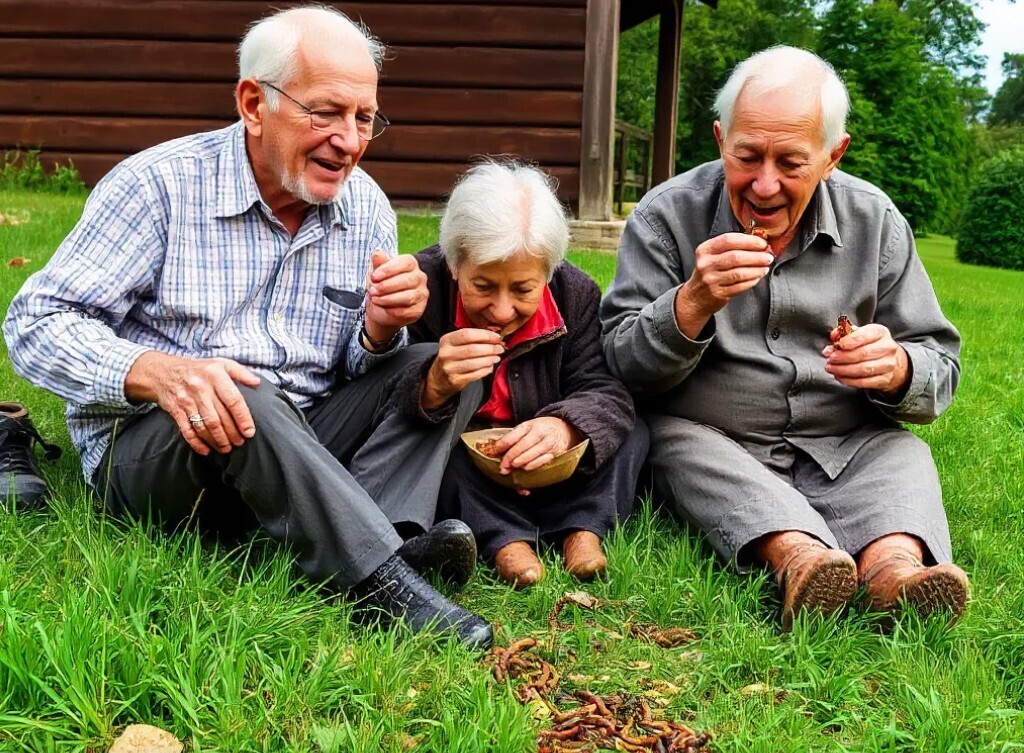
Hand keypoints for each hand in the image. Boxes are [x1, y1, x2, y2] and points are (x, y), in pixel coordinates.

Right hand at [125, 351, 261, 455]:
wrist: (162, 371)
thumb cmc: (199, 369)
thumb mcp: (221, 363)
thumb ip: (241, 372)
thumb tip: (257, 383)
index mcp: (215, 375)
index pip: (233, 400)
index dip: (243, 419)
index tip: (249, 432)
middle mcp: (200, 388)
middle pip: (219, 417)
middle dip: (231, 434)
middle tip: (240, 443)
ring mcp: (186, 400)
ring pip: (204, 426)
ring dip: (217, 440)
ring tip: (226, 448)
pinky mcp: (175, 410)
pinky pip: (187, 430)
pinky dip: (196, 443)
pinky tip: (206, 450)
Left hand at [364, 250, 427, 343]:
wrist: (381, 308)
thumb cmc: (381, 285)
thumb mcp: (377, 274)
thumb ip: (378, 264)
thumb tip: (377, 254)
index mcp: (411, 264)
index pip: (405, 263)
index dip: (389, 269)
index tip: (374, 276)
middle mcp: (420, 278)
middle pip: (407, 280)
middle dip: (387, 286)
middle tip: (372, 290)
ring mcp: (421, 294)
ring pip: (409, 296)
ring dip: (389, 299)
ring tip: (375, 299)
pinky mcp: (419, 309)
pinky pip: (408, 311)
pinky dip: (394, 310)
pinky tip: (385, 309)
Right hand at [422, 328, 504, 409]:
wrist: (438, 377)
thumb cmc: (453, 357)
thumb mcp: (456, 344)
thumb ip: (473, 338)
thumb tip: (495, 336)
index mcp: (447, 340)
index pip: (467, 334)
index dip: (485, 335)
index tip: (497, 337)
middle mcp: (446, 353)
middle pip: (472, 349)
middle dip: (490, 348)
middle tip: (500, 348)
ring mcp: (450, 368)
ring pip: (474, 363)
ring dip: (489, 359)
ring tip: (496, 357)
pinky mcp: (455, 380)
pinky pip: (475, 375)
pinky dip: (485, 370)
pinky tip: (490, 367)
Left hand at [494, 417, 581, 474]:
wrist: (564, 428)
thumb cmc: (541, 429)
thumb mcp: (528, 427)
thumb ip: (515, 437)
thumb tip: (500, 450)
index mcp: (529, 425)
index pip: (512, 436)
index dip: (501, 446)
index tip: (495, 452)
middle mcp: (539, 433)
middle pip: (520, 447)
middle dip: (509, 458)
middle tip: (503, 466)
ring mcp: (548, 443)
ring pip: (530, 456)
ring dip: (520, 463)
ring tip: (513, 467)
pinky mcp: (555, 452)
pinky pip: (541, 462)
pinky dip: (531, 466)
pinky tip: (525, 467)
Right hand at [675, 232, 773, 337]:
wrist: (696, 296)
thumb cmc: (710, 272)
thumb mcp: (712, 256)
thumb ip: (731, 247)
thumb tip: (758, 243)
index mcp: (705, 250)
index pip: (728, 240)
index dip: (749, 241)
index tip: (762, 243)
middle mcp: (706, 264)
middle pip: (735, 257)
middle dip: (756, 256)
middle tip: (768, 256)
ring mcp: (711, 280)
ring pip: (739, 273)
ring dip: (757, 269)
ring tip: (765, 267)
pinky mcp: (718, 293)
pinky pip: (740, 286)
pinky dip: (752, 281)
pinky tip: (757, 277)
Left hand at [823, 322, 909, 394]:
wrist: (890, 361)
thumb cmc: (870, 345)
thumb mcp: (859, 334)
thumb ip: (844, 333)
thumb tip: (834, 335)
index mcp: (880, 332)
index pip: (864, 335)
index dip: (848, 341)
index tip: (835, 345)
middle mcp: (887, 348)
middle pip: (862, 354)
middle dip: (841, 357)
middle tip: (829, 358)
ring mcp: (888, 365)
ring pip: (862, 369)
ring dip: (842, 369)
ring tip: (831, 368)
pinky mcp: (884, 379)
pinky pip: (863, 382)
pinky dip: (848, 380)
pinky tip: (839, 376)